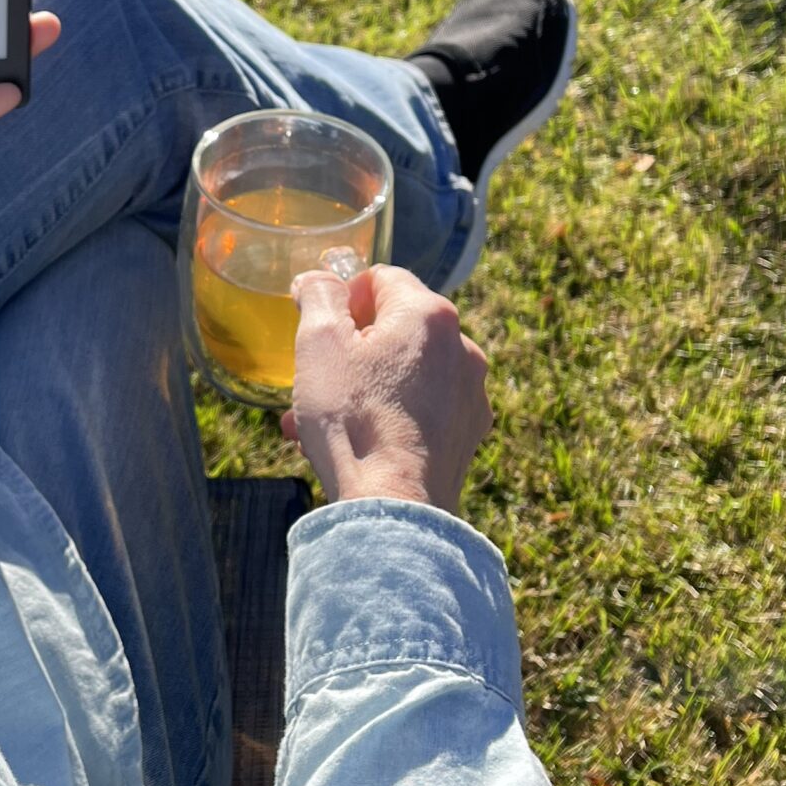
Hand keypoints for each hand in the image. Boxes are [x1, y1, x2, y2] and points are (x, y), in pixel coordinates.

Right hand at [283, 264, 492, 515]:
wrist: (394, 506)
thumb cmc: (354, 421)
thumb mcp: (319, 344)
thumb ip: (319, 296)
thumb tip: (318, 279)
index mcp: (429, 314)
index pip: (380, 279)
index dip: (343, 299)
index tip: (319, 333)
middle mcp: (462, 347)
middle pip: (395, 329)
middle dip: (350, 351)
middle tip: (314, 382)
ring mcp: (470, 392)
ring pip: (405, 373)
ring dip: (362, 387)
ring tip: (320, 422)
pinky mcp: (468, 432)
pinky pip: (421, 408)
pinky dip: (389, 415)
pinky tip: (356, 443)